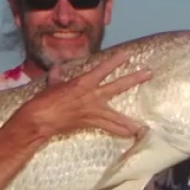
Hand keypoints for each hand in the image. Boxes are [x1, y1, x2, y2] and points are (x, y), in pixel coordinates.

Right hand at [14, 51, 151, 139]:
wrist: (40, 118)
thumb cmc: (44, 101)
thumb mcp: (52, 85)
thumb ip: (57, 77)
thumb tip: (56, 70)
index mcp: (83, 82)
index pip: (102, 69)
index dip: (115, 61)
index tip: (127, 55)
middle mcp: (92, 95)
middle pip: (117, 86)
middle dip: (134, 79)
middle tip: (148, 73)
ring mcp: (93, 110)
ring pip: (117, 115)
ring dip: (130, 120)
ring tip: (144, 125)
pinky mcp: (90, 123)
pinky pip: (109, 127)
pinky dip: (119, 131)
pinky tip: (130, 134)